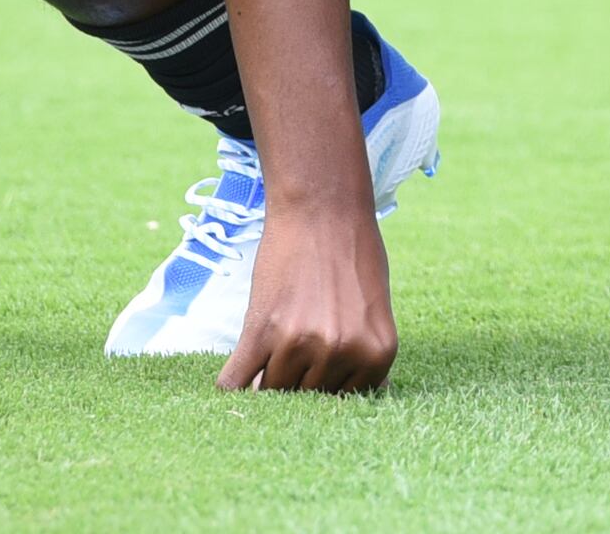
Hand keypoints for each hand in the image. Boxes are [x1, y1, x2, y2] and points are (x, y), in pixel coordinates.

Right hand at [218, 194, 396, 392]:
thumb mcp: (376, 311)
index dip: (327, 386)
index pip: (346, 400)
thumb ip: (364, 357)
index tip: (316, 371)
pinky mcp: (261, 332)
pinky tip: (236, 375)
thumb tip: (355, 399)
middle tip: (292, 352)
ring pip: (272, 391)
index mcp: (378, 352)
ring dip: (266, 378)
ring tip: (273, 346)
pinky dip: (232, 385)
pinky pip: (234, 382)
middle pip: (308, 398)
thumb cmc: (352, 256)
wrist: (321, 209)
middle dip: (297, 381)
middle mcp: (342, 353)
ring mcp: (300, 345)